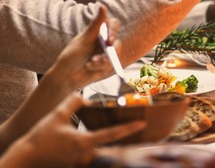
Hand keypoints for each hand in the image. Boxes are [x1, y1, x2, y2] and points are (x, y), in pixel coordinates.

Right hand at [4, 94, 144, 167]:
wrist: (26, 159)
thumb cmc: (41, 138)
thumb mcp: (57, 116)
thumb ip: (73, 103)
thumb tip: (86, 98)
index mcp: (85, 142)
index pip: (112, 134)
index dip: (129, 129)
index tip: (143, 123)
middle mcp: (86, 154)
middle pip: (111, 146)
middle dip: (126, 138)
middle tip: (141, 128)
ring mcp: (81, 161)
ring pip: (102, 151)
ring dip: (113, 143)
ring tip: (128, 133)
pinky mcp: (76, 163)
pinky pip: (92, 155)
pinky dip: (100, 147)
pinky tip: (106, 140)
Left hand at [45, 6, 116, 90]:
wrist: (66, 77)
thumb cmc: (71, 56)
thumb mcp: (84, 39)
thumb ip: (96, 24)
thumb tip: (102, 5)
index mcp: (97, 33)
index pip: (113, 25)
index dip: (113, 30)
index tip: (108, 39)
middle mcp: (103, 42)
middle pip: (117, 41)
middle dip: (111, 49)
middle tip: (103, 55)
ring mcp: (106, 54)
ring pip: (115, 54)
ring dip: (103, 59)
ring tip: (91, 63)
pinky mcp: (107, 65)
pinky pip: (111, 64)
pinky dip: (100, 66)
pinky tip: (90, 67)